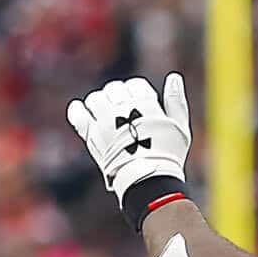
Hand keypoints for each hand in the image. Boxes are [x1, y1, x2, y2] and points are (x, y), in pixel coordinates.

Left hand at [67, 73, 191, 205]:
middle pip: (114, 89)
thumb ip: (176, 101)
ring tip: (108, 114)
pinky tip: (81, 110)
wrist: (148, 179)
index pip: (135, 85)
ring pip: (95, 99)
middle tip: (125, 111)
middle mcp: (122, 109)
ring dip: (101, 103)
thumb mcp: (180, 127)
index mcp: (145, 104)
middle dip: (120, 96)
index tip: (141, 102)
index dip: (139, 92)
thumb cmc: (168, 154)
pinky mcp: (91, 135)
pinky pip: (77, 115)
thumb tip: (174, 77)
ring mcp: (104, 121)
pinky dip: (77, 110)